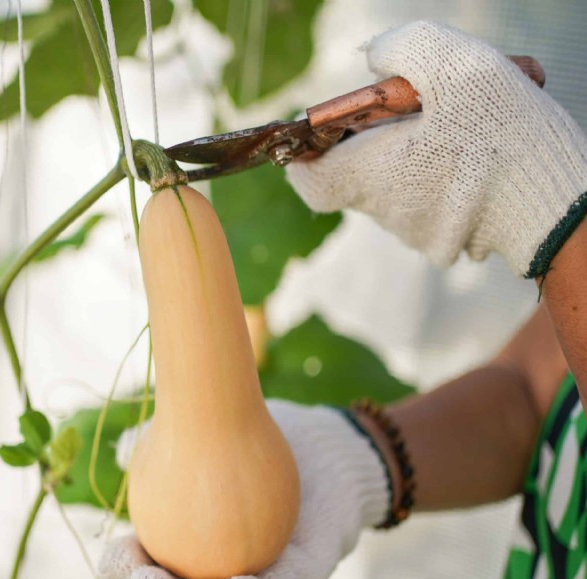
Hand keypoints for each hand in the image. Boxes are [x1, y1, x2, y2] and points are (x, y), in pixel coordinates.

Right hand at [99, 400, 390, 578]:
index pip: (143, 559)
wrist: (324, 443)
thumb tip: (124, 448)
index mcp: (183, 537)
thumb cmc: (256, 435)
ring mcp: (256, 576)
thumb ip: (165, 440)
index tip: (115, 559)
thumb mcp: (207, 431)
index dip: (123, 566)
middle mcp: (215, 565)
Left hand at [286, 20, 586, 277]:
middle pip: (359, 172)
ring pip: (400, 184)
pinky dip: (445, 173)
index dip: (309, 154)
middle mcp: (387, 212)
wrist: (558, 205)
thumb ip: (404, 48)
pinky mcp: (450, 239)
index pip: (309, 179)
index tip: (329, 129)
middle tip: (422, 109)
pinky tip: (482, 151)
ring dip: (420, 152)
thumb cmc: (504, 137)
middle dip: (381, 138)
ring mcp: (419, 231)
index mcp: (372, 175)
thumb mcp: (456, 67)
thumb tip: (373, 56)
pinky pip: (433, 200)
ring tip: (467, 125)